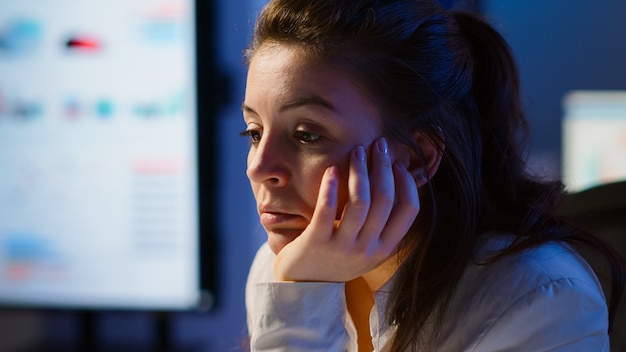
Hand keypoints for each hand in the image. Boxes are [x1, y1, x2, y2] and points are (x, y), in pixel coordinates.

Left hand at [274, 138, 420, 281]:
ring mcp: (343, 247)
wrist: (303, 287)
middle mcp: (368, 249)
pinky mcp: (316, 243)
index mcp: (384, 248)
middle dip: (383, 166)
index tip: (398, 163)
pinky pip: (327, 210)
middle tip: (378, 145)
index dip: (407, 182)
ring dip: (360, 171)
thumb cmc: (336, 259)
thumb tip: (395, 183)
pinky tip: (332, 170)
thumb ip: (381, 224)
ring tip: (357, 151)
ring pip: (360, 202)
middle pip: (385, 199)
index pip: (409, 210)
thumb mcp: (367, 248)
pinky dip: (331, 187)